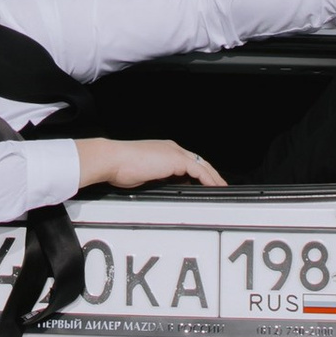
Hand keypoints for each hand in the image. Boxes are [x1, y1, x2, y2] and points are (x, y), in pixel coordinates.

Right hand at [74, 135, 226, 193]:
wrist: (114, 160)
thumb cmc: (121, 167)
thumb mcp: (143, 174)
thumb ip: (156, 178)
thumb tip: (164, 188)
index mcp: (163, 150)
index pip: (187, 160)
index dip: (198, 171)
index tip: (204, 182)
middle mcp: (171, 148)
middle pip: (198, 161)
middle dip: (210, 173)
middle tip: (219, 185)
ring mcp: (174, 152)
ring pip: (202, 165)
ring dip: (213, 177)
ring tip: (221, 188)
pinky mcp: (176, 160)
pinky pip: (199, 170)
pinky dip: (208, 179)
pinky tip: (214, 186)